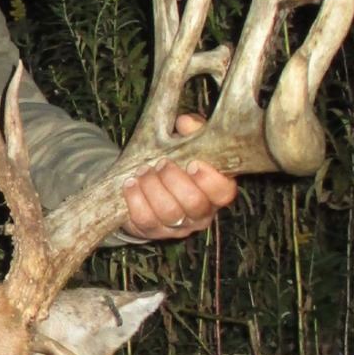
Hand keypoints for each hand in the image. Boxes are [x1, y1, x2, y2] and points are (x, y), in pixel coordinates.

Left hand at [121, 114, 236, 240]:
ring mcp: (178, 226)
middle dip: (174, 180)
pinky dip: (135, 200)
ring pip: (169, 213)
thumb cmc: (178, 160)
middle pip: (194, 204)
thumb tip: (185, 123)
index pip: (224, 193)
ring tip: (143, 170)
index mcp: (217, 191)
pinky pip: (145, 220)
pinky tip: (130, 183)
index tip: (192, 163)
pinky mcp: (154, 231)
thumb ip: (192, 130)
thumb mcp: (189, 142)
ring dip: (153, 188)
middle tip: (161, 163)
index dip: (209, 180)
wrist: (151, 184)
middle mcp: (202, 213)